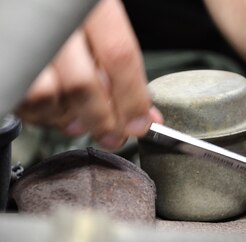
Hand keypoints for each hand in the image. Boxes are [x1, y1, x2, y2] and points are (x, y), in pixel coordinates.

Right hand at [15, 0, 162, 148]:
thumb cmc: (72, 20)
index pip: (119, 56)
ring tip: (78, 115)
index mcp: (91, 7)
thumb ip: (122, 69)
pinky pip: (25, 100)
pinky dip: (44, 113)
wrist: (26, 4)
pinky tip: (56, 106)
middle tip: (113, 135)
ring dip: (68, 118)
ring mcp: (26, 41)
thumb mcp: (102, 30)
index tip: (140, 124)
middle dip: (103, 121)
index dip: (133, 99)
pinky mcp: (8, 62)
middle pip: (84, 84)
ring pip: (49, 96)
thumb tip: (143, 116)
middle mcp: (55, 22)